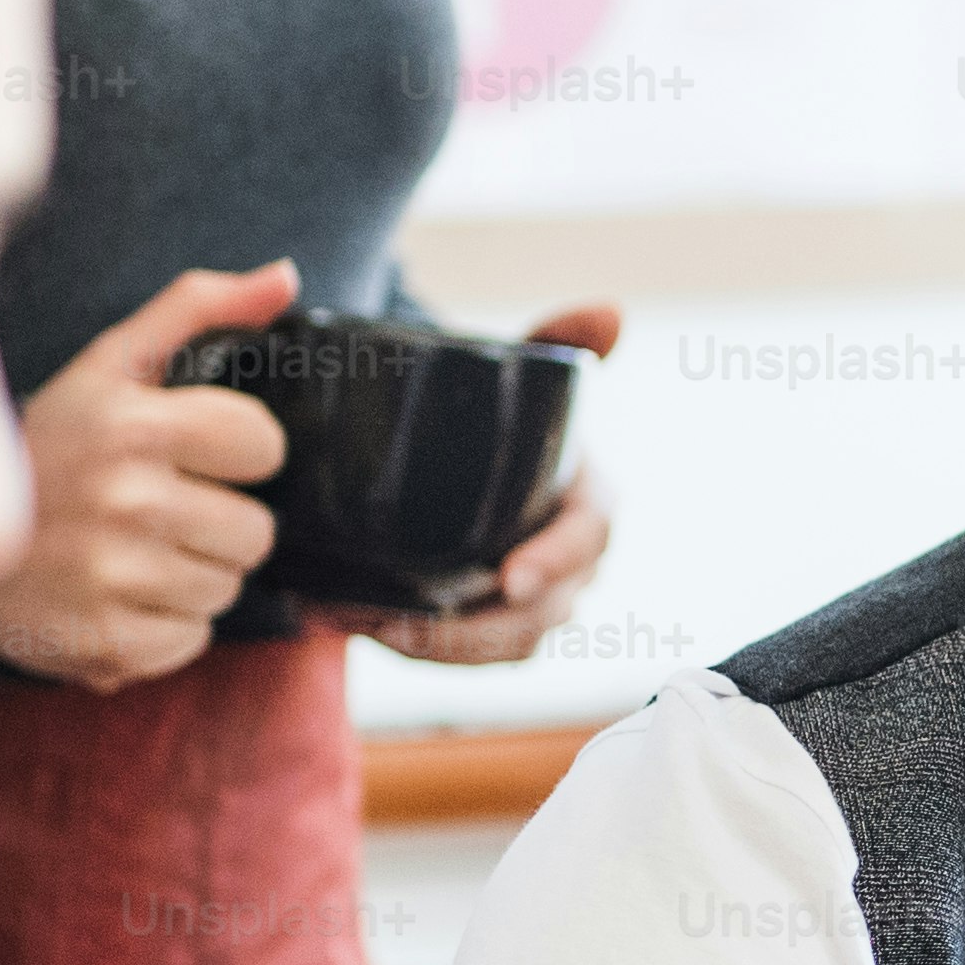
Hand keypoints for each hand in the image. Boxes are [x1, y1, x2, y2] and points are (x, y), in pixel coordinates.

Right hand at [0, 260, 295, 691]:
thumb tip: (286, 277)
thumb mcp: (108, 363)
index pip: (264, 445)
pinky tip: (119, 594)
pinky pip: (192, 640)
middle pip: (256, 531)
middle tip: (161, 510)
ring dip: (194, 573)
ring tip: (136, 551)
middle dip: (219, 520)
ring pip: (228, 588)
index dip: (238, 451)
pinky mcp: (107, 643)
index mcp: (134, 425)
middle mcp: (127, 501)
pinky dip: (165, 625)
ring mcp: (115, 577)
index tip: (196, 453)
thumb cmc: (43, 448)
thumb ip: (199, 309)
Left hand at [329, 302, 622, 667]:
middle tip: (405, 622)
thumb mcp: (526, 369)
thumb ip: (560, 341)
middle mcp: (574, 560)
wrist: (466, 446)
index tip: (511, 578)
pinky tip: (352, 624)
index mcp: (593, 500)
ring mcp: (536, 600)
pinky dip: (416, 646)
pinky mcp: (492, 623)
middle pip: (544, 611)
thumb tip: (611, 311)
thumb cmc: (502, 410)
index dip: (557, 559)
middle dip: (477, 628)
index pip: (589, 537)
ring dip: (436, 646)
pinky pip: (467, 654)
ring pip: (503, 644)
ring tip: (364, 625)